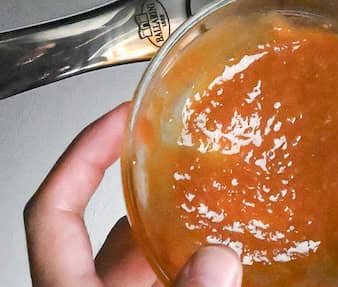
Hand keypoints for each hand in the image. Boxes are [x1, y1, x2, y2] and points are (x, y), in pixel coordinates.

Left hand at [24, 102, 242, 286]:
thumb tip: (219, 259)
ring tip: (221, 202)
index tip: (120, 120)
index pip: (55, 206)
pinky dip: (189, 263)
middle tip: (189, 156)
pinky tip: (227, 260)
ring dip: (175, 230)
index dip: (84, 154)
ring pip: (139, 258)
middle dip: (149, 190)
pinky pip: (164, 279)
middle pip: (105, 228)